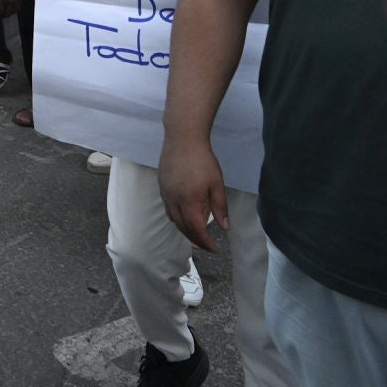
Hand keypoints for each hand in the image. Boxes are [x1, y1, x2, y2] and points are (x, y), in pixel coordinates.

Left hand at [0, 0, 22, 19]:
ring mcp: (16, 0)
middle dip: (2, 16)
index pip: (0, 12)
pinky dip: (14, 10)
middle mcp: (10, 1)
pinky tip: (10, 9)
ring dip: (8, 14)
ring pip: (13, 12)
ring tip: (4, 12)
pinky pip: (18, 8)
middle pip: (7, 13)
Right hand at [158, 137, 229, 252]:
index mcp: (189, 201)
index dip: (205, 242)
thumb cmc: (203, 160)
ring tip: (196, 234)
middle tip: (206, 246)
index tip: (214, 248)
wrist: (183, 138)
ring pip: (173, 219)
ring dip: (184, 229)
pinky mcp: (161, 186)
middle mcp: (173, 201)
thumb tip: (225, 227)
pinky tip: (184, 215)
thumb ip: (220, 207)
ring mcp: (165, 193)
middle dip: (194, 239)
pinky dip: (176, 217)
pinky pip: (168, 208)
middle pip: (182, 227)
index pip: (196, 229)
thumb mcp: (216, 184)